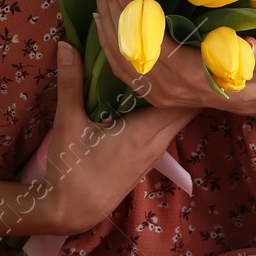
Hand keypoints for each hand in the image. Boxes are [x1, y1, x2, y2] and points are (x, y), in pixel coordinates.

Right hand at [33, 39, 198, 237]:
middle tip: (180, 47)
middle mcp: (157, 142)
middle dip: (186, 80)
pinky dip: (167, 109)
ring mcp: (154, 152)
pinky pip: (167, 127)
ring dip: (177, 95)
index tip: (187, 47)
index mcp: (145, 132)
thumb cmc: (71, 170)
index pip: (185, 101)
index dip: (190, 76)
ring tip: (171, 64)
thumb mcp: (68, 123)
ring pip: (177, 118)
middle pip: (187, 107)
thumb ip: (71, 83)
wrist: (72, 212)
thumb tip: (66, 44)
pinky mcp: (147, 157)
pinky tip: (153, 93)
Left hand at [93, 0, 255, 117]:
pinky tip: (101, 17)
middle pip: (129, 44)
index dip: (135, 8)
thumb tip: (252, 47)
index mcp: (190, 77)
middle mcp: (168, 88)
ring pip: (120, 55)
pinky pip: (121, 67)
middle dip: (114, 5)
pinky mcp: (152, 92)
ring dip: (106, 18)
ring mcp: (157, 93)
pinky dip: (107, 41)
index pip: (151, 38)